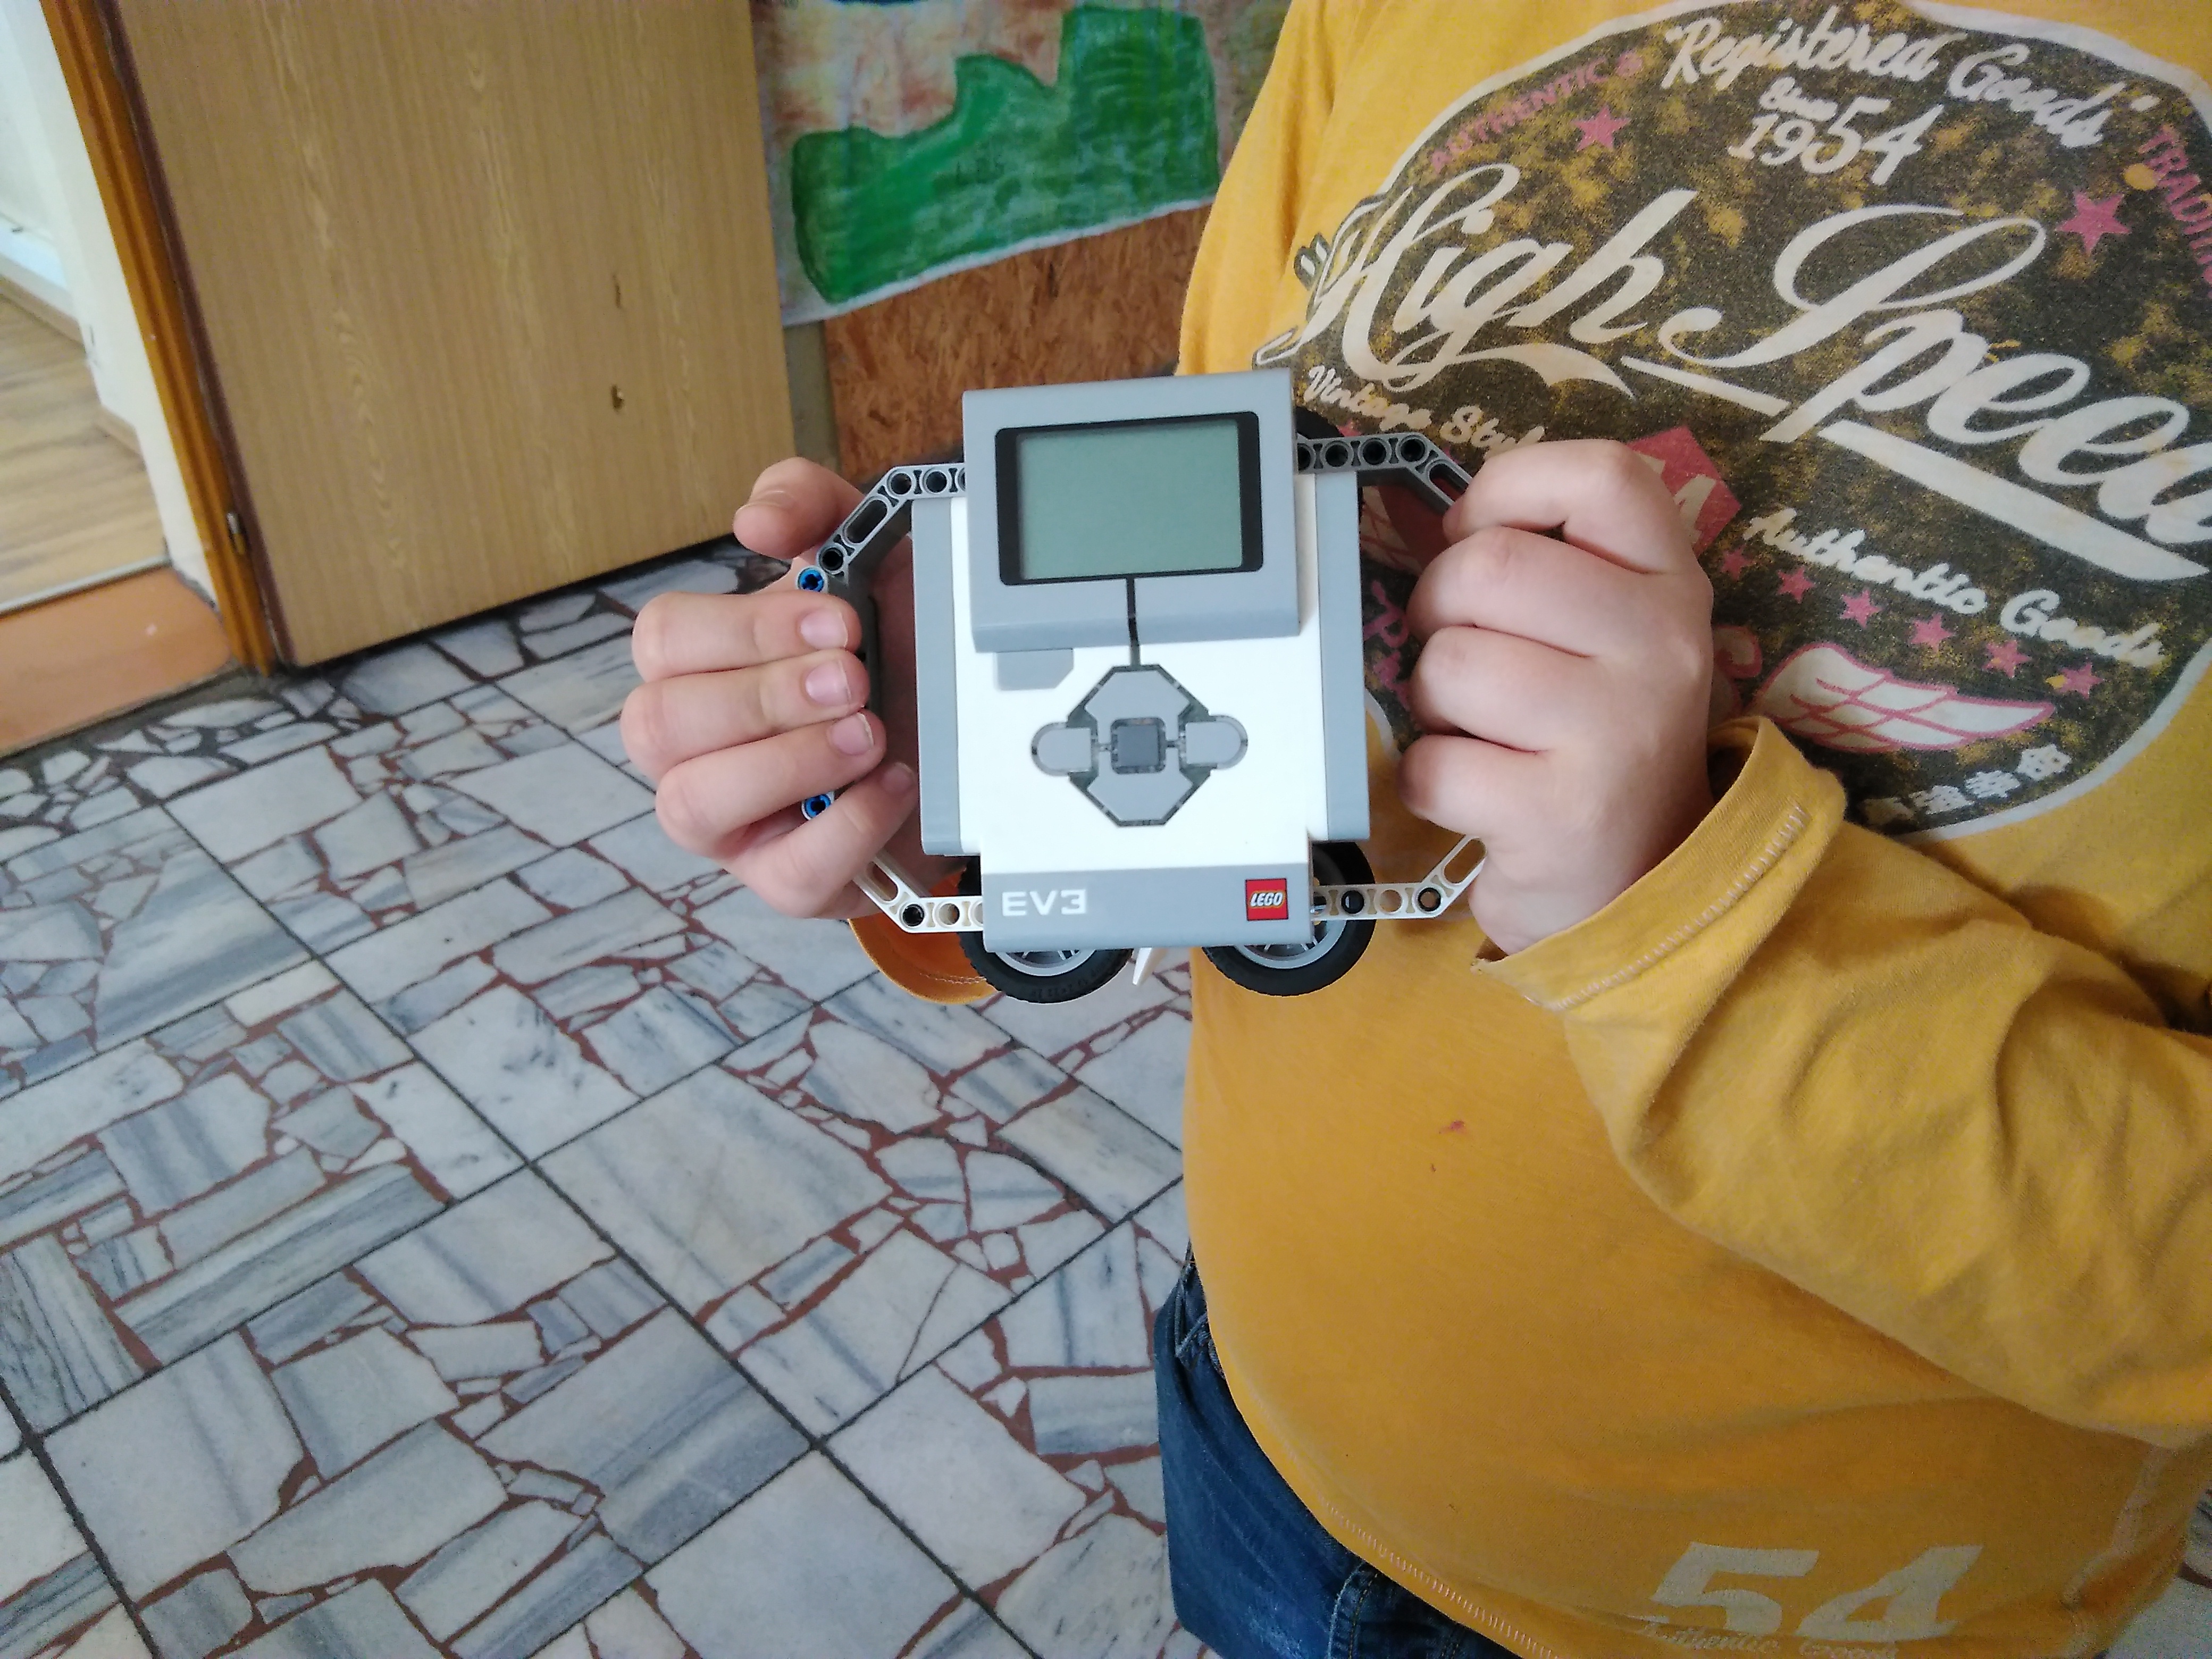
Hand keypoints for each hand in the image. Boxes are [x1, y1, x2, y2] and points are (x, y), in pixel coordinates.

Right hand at [622, 458, 944, 917]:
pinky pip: (783, 877)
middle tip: (855, 677)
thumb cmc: (895, 654)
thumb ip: (815, 511)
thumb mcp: (872, 565)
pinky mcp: (784, 880)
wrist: (965, 743)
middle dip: (765, 695)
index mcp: (700, 663)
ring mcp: (732, 822)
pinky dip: (844, 828)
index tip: (836, 617)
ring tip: (869, 734)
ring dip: (788, 762)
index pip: (664, 640)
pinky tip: (892, 785)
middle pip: (661, 721)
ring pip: (693, 804)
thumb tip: (756, 516)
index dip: (743, 628)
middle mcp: (695, 745)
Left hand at [1399, 440, 1715, 954]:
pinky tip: (1474, 792)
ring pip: (1451, 664)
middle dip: (1438, 608)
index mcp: (1671, 585)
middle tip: (1458, 653)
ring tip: (1474, 729)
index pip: (1602, 476)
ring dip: (1432, 701)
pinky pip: (1435, 764)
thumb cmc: (1598, 739)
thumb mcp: (1612, 632)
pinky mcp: (1562, 814)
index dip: (1508, 490)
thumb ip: (1554, 560)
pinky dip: (1428, 781)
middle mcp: (1661, 648)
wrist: (1643, 880)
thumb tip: (1449, 525)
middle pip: (1490, 566)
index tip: (1476, 538)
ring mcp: (1616, 733)